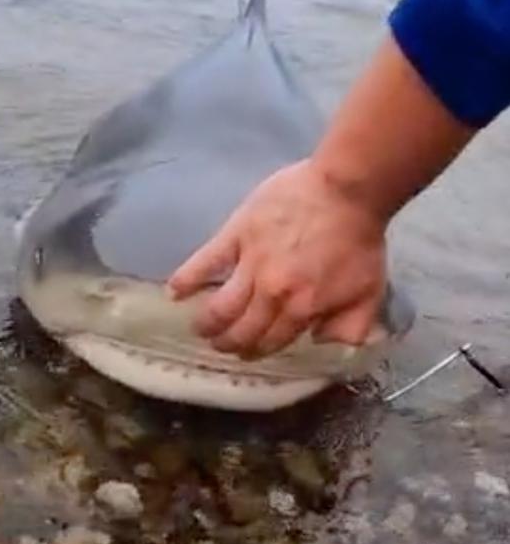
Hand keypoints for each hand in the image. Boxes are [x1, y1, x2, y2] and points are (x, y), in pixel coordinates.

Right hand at [168, 159, 387, 357]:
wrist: (349, 190)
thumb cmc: (360, 240)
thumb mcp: (370, 292)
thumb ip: (349, 326)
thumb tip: (319, 341)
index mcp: (302, 309)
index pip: (270, 342)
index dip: (257, 352)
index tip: (248, 353)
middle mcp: (271, 293)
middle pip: (241, 330)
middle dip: (228, 344)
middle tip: (221, 345)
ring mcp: (250, 264)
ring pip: (220, 306)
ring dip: (207, 324)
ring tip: (201, 329)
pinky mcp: (236, 235)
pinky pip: (204, 261)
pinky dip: (186, 279)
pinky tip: (174, 292)